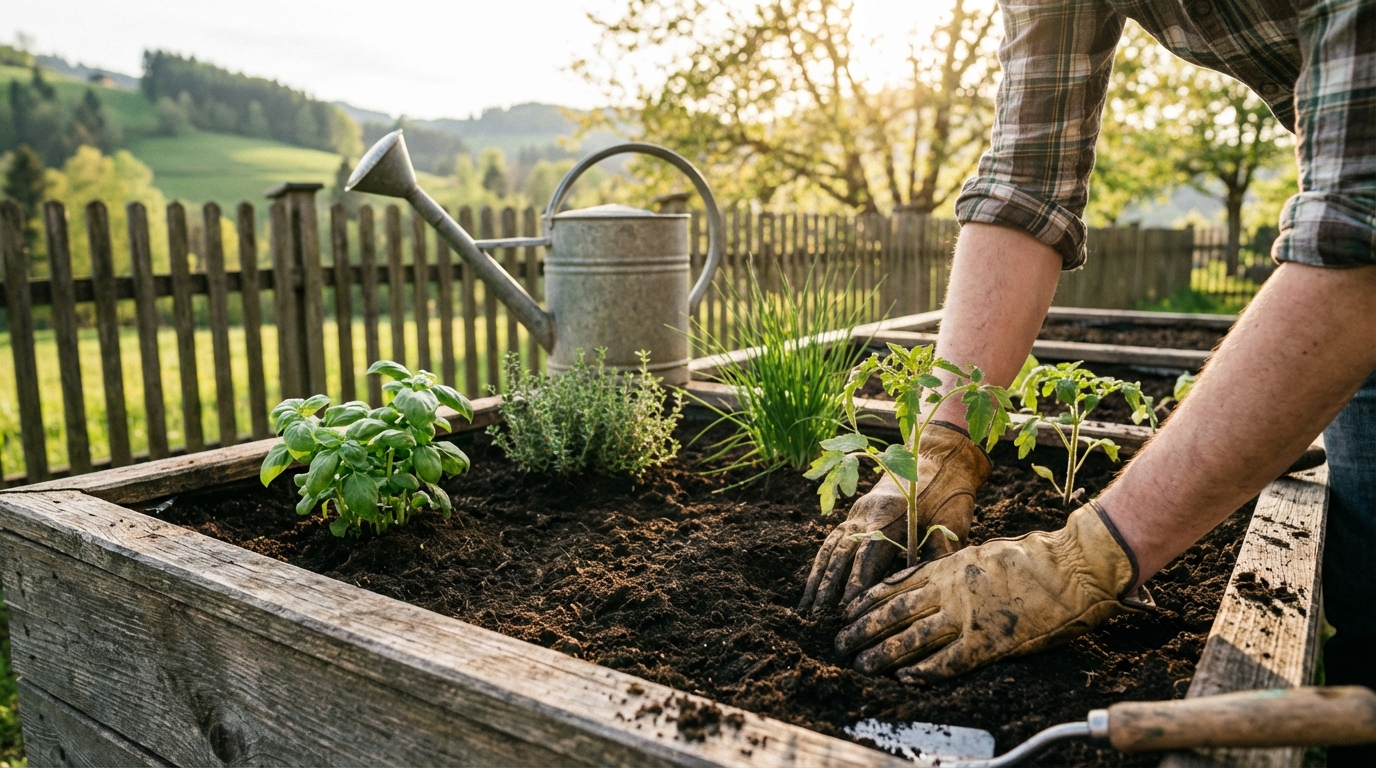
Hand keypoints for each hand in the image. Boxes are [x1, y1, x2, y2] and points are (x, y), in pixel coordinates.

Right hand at [798, 422, 989, 614]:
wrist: (939, 455)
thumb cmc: (951, 491)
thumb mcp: (953, 522)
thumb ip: (937, 556)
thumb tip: (926, 590)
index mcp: (890, 516)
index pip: (867, 556)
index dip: (856, 583)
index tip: (847, 610)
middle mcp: (866, 515)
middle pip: (840, 554)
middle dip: (827, 587)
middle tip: (817, 617)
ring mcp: (858, 513)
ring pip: (830, 548)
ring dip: (817, 578)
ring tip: (806, 607)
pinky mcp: (856, 514)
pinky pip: (832, 540)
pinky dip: (822, 564)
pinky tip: (814, 582)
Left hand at [835, 501, 1150, 682]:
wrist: (1070, 569)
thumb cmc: (1032, 558)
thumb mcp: (980, 553)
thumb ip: (952, 568)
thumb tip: (927, 580)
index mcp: (948, 567)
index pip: (895, 585)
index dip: (868, 601)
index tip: (849, 611)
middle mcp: (950, 592)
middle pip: (894, 613)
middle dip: (864, 629)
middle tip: (842, 642)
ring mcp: (967, 618)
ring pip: (912, 639)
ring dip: (883, 654)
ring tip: (862, 664)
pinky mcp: (988, 643)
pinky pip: (947, 663)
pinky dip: (923, 672)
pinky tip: (906, 678)